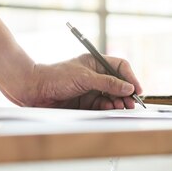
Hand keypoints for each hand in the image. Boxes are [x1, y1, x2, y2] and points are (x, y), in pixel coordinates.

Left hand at [24, 54, 142, 109]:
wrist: (35, 90)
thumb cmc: (56, 77)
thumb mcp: (84, 78)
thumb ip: (107, 83)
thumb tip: (128, 87)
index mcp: (95, 63)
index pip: (119, 67)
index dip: (130, 77)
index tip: (136, 89)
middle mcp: (95, 75)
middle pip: (118, 83)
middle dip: (126, 93)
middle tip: (132, 103)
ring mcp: (90, 89)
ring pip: (111, 96)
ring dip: (118, 102)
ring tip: (121, 107)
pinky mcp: (85, 103)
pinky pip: (102, 106)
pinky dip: (108, 108)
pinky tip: (110, 109)